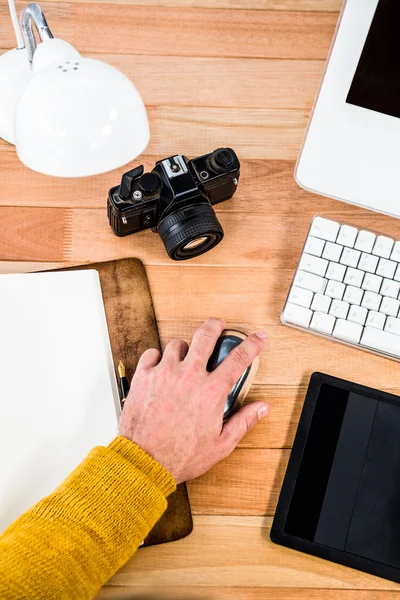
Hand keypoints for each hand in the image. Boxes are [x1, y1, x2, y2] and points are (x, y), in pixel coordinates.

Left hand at [118, 318, 268, 483]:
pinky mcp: (144, 376)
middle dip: (215, 325)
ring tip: (184, 358)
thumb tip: (261, 408)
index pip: (239, 359)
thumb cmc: (180, 455)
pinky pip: (152, 353)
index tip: (258, 337)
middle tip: (217, 325)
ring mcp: (164, 373)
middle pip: (205, 336)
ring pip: (177, 344)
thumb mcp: (220, 444)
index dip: (252, 344)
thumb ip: (243, 422)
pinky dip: (157, 357)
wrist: (144, 460)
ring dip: (183, 348)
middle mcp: (189, 376)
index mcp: (211, 391)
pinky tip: (160, 366)